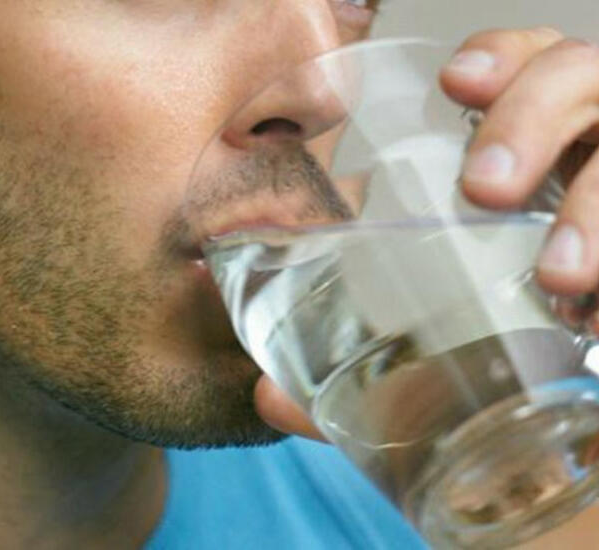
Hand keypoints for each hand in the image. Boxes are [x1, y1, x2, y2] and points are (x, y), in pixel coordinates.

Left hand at [256, 28, 598, 440]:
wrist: (585, 408)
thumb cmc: (504, 347)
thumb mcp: (435, 336)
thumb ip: (363, 360)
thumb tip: (271, 397)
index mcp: (535, 153)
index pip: (528, 68)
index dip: (502, 57)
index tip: (454, 84)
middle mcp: (590, 158)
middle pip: (583, 82)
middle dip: (534, 119)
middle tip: (485, 190)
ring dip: (596, 201)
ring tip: (557, 275)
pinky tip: (595, 321)